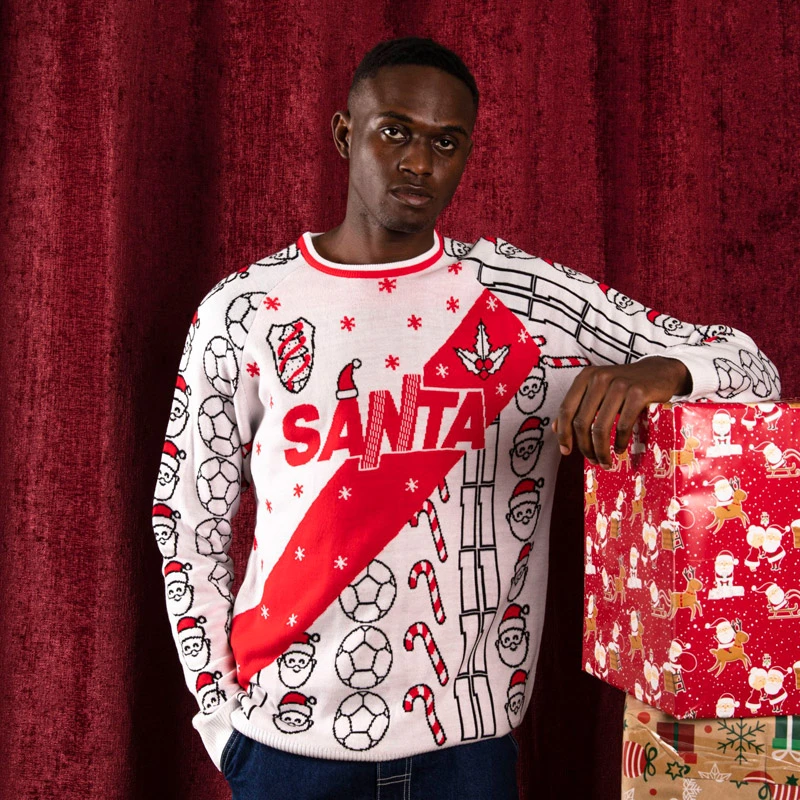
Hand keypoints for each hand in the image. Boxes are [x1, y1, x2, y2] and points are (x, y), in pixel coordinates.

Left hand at [552, 357, 690, 467]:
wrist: (660, 372)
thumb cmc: (625, 386)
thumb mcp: (598, 391)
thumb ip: (578, 406)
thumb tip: (555, 428)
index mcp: (585, 377)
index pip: (566, 409)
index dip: (563, 434)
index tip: (566, 451)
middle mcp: (600, 378)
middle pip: (582, 422)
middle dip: (585, 447)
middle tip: (592, 460)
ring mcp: (619, 384)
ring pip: (601, 427)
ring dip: (601, 450)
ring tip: (605, 461)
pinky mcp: (638, 393)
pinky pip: (623, 425)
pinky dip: (620, 442)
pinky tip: (620, 449)